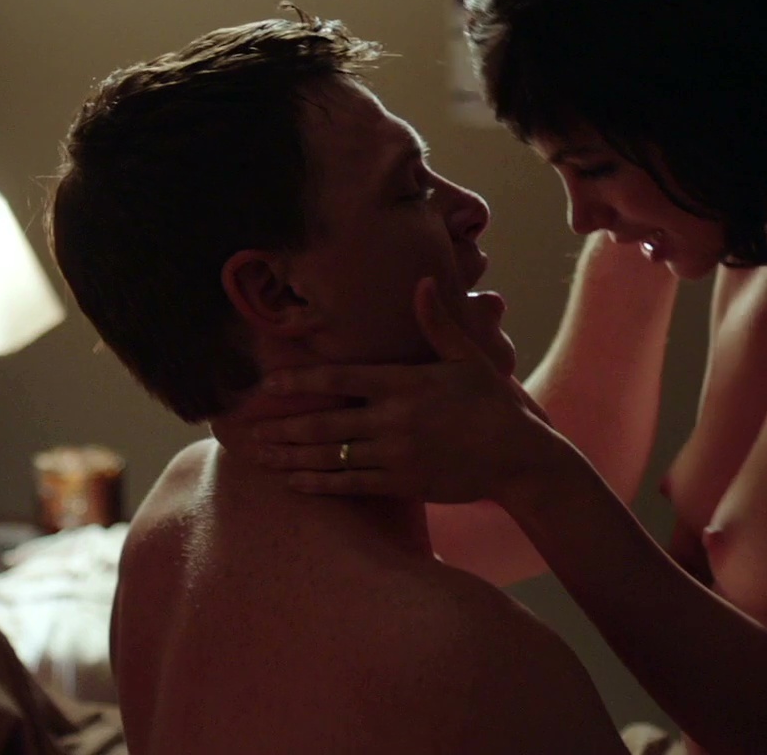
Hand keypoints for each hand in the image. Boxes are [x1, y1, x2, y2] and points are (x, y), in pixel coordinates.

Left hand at [254, 277, 560, 502]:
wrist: (520, 457)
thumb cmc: (493, 403)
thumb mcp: (468, 357)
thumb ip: (438, 323)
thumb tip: (423, 281)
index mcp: (405, 383)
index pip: (341, 377)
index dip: (300, 380)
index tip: (267, 385)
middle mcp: (395, 420)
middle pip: (325, 422)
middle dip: (282, 426)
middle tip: (246, 430)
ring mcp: (397, 455)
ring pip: (332, 456)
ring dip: (291, 457)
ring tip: (259, 456)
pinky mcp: (403, 483)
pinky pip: (351, 485)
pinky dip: (319, 484)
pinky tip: (294, 481)